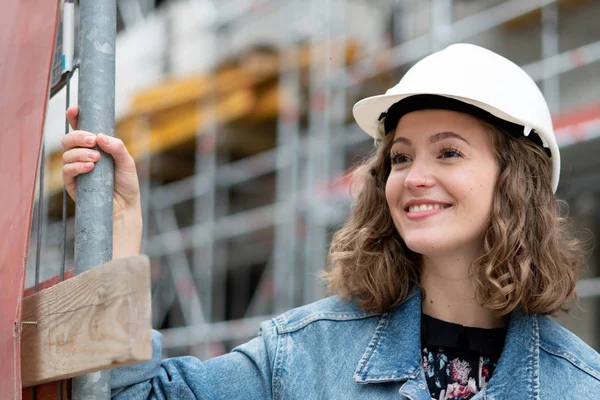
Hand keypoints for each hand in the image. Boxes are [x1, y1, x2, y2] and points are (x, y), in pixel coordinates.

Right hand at [62, 106, 142, 257]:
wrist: (125, 208)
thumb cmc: (126, 184)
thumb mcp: (128, 162)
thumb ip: (117, 147)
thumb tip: (101, 136)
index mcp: (96, 147)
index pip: (81, 128)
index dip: (74, 117)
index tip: (75, 110)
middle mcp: (83, 156)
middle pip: (69, 139)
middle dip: (78, 136)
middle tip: (92, 140)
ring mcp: (76, 169)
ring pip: (66, 154)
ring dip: (80, 153)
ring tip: (96, 159)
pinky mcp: (72, 184)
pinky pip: (67, 171)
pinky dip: (76, 166)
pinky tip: (89, 167)